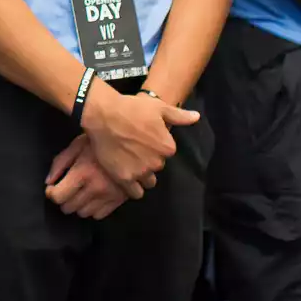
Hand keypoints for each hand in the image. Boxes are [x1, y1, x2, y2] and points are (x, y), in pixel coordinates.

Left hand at [45, 135, 128, 219]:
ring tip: (80, 192)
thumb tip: (48, 182)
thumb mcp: (76, 146)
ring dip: (78, 205)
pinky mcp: (120, 200)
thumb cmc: (100, 141)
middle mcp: (95, 188)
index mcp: (82, 173)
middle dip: (64, 199)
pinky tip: (94, 197)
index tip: (53, 188)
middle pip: (69, 207)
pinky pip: (100, 215)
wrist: (132, 141)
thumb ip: (60, 164)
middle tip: (66, 189)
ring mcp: (109, 196)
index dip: (52, 193)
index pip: (58, 197)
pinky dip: (93, 209)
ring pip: (83, 213)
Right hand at [79, 86, 197, 196]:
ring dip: (142, 175)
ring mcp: (140, 172)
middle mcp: (156, 163)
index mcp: (167, 147)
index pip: (166, 153)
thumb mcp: (158, 107)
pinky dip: (133, 188)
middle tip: (135, 149)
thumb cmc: (131, 108)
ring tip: (130, 163)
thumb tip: (196, 117)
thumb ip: (179, 116)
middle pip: (157, 167)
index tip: (145, 140)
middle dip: (149, 161)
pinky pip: (135, 192)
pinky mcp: (124, 178)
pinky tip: (127, 178)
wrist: (103, 114)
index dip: (156, 147)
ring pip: (148, 181)